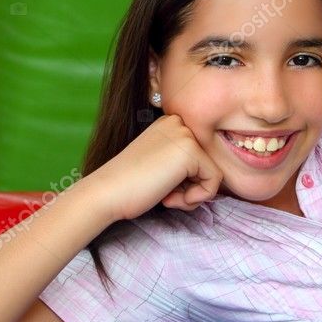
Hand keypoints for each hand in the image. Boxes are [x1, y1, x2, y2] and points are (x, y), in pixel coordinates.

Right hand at [90, 114, 224, 221]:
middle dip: (192, 186)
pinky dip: (196, 198)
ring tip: (167, 196)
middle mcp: (179, 122)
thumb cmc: (129, 185)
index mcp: (170, 123)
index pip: (199, 156)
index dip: (187, 180)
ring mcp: (185, 134)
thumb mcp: (160, 164)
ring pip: (214, 173)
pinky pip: (214, 182)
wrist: (107, 192)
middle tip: (165, 194)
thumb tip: (214, 178)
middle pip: (208, 163)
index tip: (161, 186)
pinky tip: (170, 197)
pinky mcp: (191, 151)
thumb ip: (183, 163)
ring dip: (193, 194)